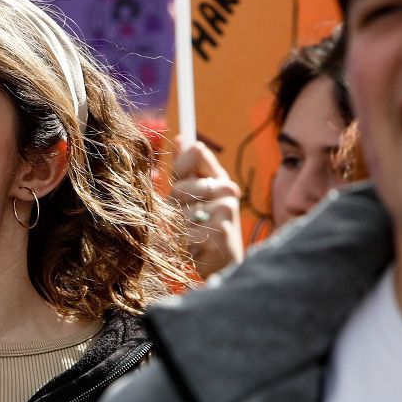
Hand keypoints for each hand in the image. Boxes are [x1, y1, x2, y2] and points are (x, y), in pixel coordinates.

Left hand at [171, 138, 242, 278]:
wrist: (223, 264)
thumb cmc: (205, 227)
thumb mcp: (198, 196)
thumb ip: (187, 169)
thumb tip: (181, 138)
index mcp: (220, 178)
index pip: (196, 153)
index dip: (179, 168)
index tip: (177, 182)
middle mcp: (227, 189)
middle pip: (178, 188)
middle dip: (175, 209)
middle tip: (188, 222)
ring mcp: (225, 209)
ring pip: (179, 213)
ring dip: (178, 230)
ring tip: (193, 237)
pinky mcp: (220, 231)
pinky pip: (184, 233)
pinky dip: (183, 245)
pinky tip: (196, 249)